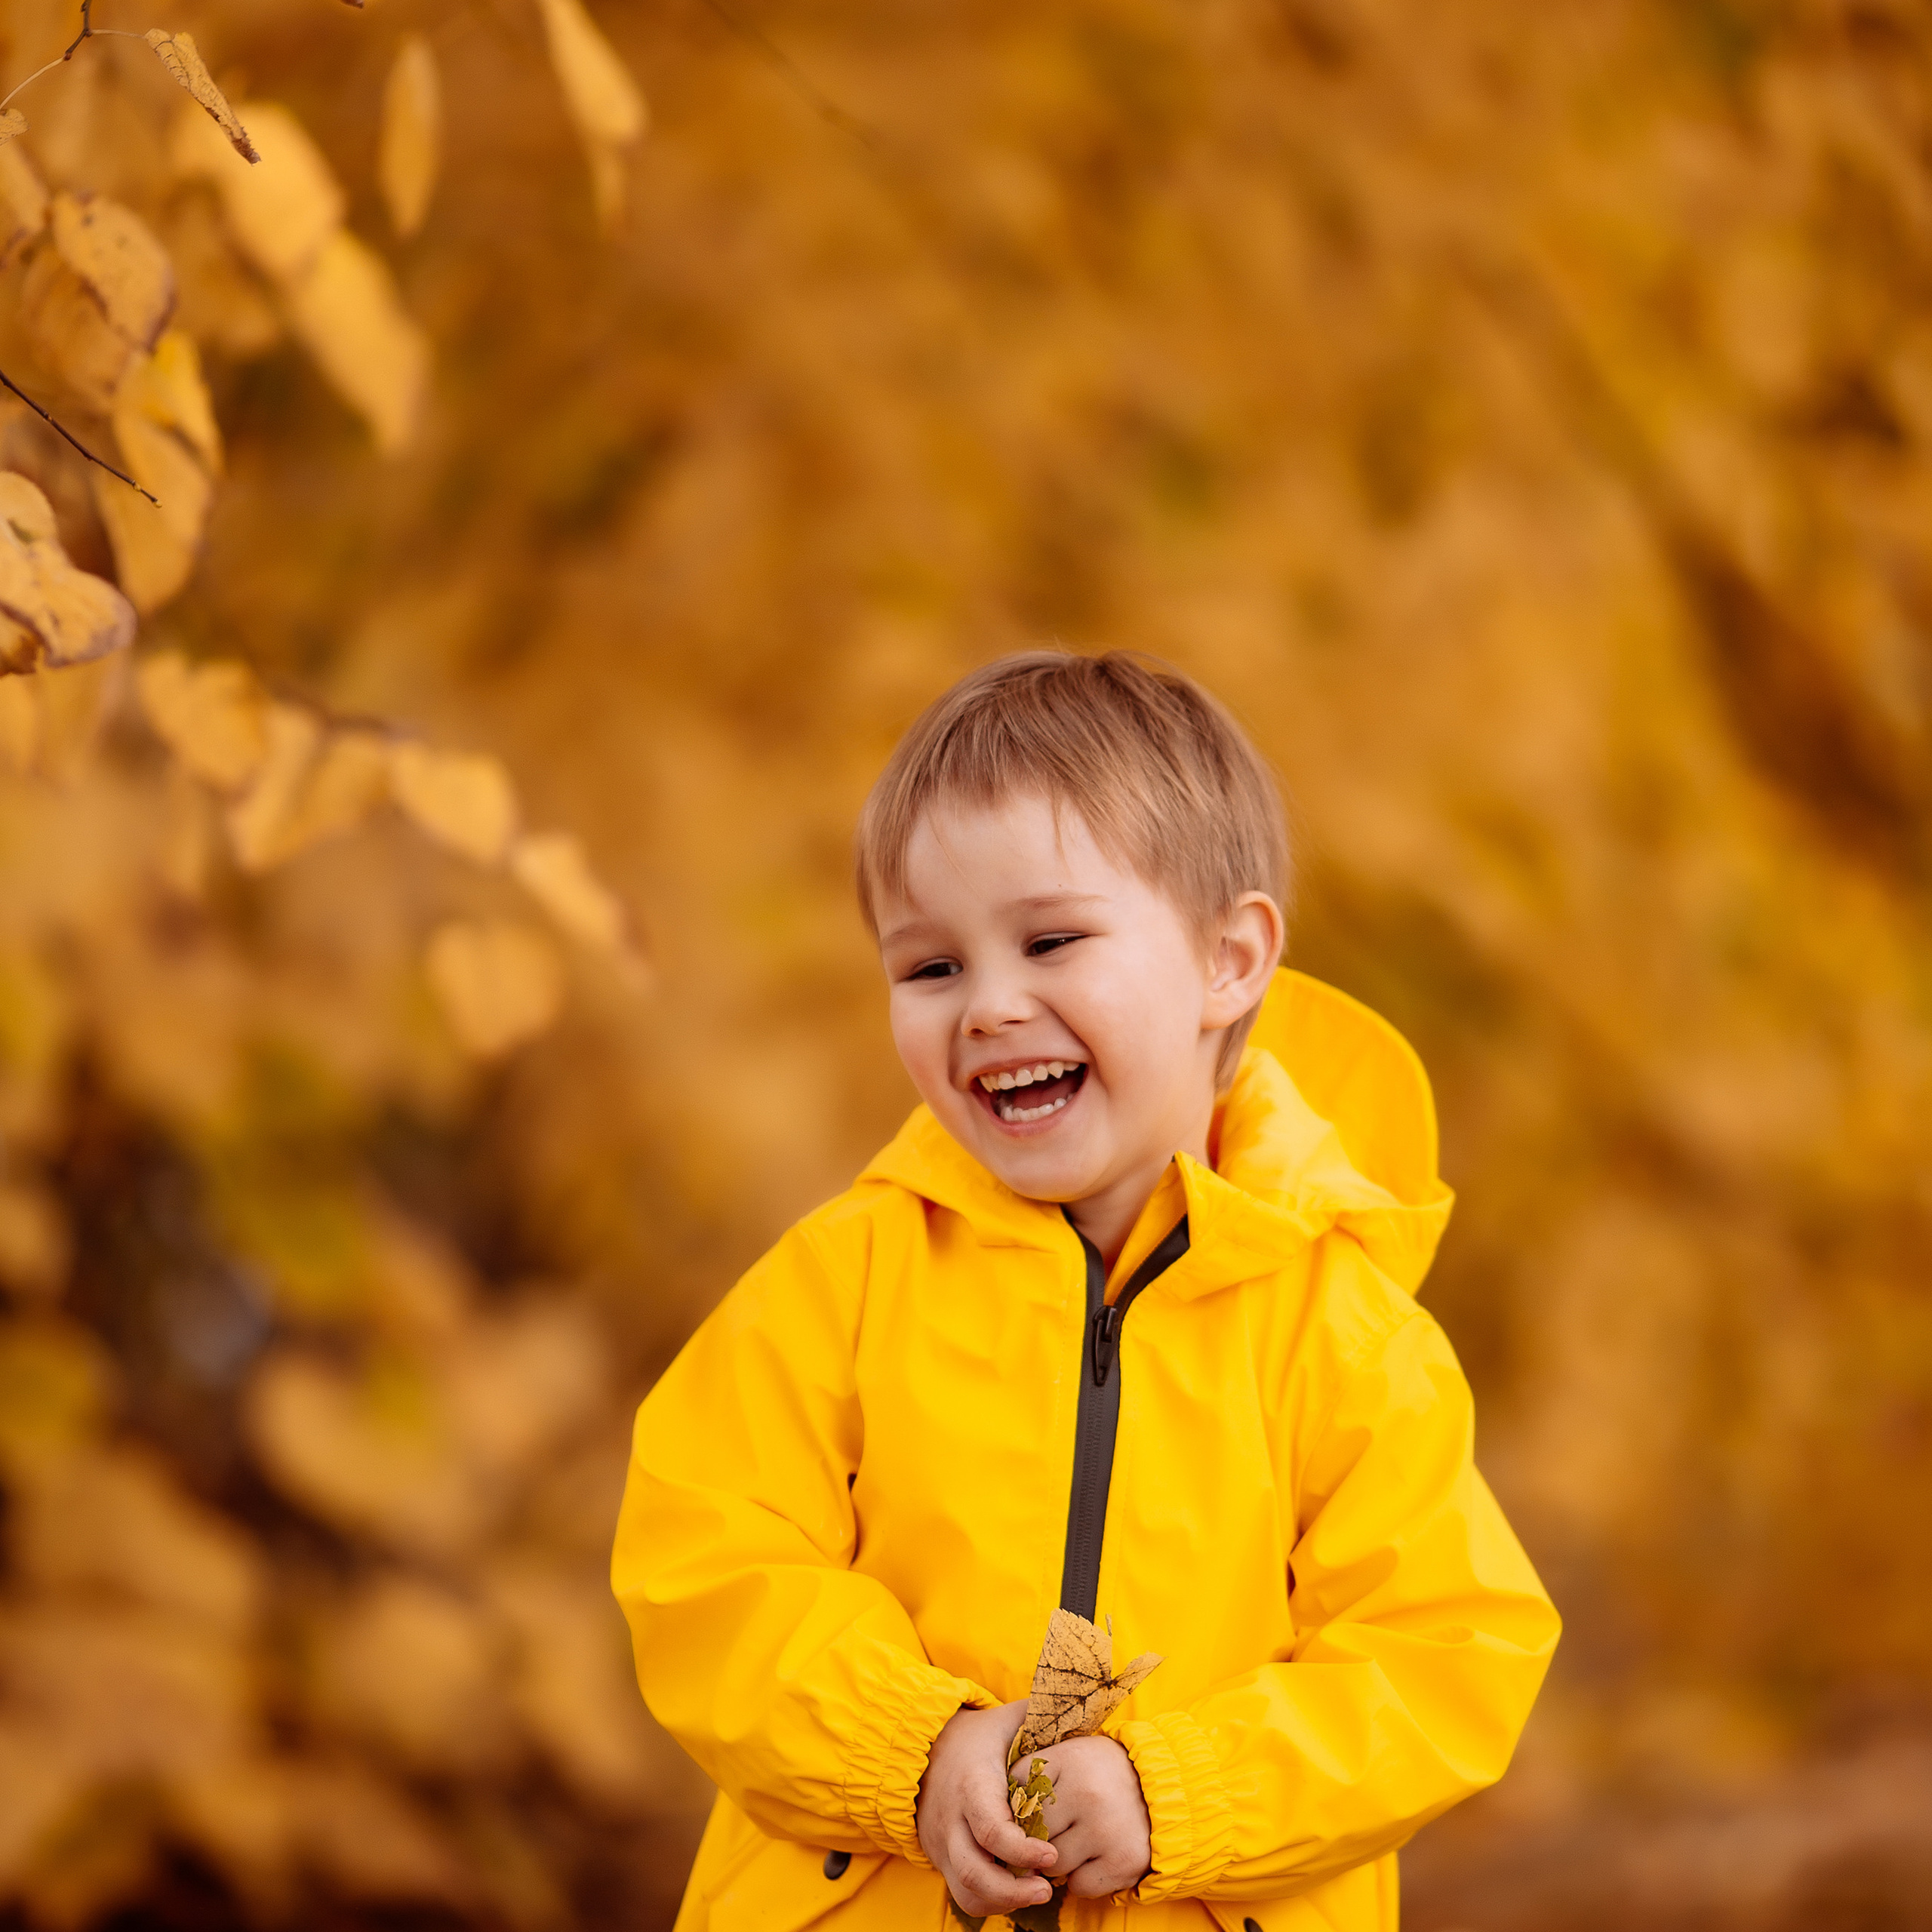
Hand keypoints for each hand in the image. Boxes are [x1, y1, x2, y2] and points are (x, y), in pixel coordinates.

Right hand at [917, 1700, 1056, 1919]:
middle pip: (974, 1871)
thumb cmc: (980, 1737)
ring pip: (967, 1890)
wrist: (926, 1752)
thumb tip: (1083, 1706)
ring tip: (1039, 1893)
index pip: (990, 1829)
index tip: (1052, 1854)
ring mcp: (944, 1844)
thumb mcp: (1007, 1719)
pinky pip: (963, 1895)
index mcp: (971, 1785)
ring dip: (1004, 1901)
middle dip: (1012, 1890)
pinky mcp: (943, 1861)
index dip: (1021, 1849)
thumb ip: (1041, 1714)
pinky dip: (991, 1902)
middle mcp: (952, 1820)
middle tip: (1048, 1888)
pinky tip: (1018, 1894)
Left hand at [1020, 1733, 1151, 1898]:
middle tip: (1055, 1829)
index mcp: (1071, 1759)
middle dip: (1037, 1836)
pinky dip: (1082, 1879)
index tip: (1030, 1805)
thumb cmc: (1105, 1774)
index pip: (1019, 1786)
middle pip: (1031, 1832)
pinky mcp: (1122, 1862)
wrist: (1166, 1790)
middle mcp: (1087, 1793)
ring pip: (1052, 1863)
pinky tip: (1094, 1858)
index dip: (1020, 1802)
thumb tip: (1001, 1810)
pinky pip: (1079, 1886)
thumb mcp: (1073, 1755)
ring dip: (1059, 1860)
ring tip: (1078, 1840)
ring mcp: (1106, 1830)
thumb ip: (1038, 1772)